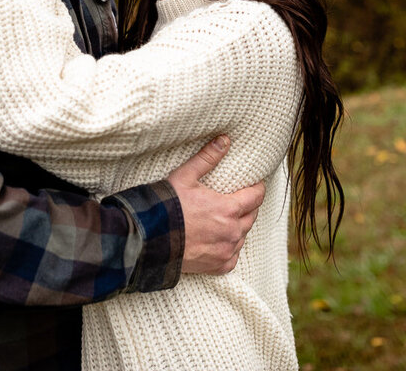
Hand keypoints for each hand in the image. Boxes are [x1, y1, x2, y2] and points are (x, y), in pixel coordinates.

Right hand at [168, 136, 264, 274]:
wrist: (148, 239)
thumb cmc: (166, 206)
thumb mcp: (185, 176)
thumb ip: (207, 158)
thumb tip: (225, 140)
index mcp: (228, 209)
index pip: (256, 197)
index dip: (257, 188)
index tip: (254, 184)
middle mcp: (232, 232)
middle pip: (251, 216)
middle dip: (248, 206)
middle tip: (239, 199)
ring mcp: (225, 251)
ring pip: (243, 236)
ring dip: (239, 227)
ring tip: (228, 219)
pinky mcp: (217, 266)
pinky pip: (233, 257)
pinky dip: (230, 248)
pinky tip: (221, 241)